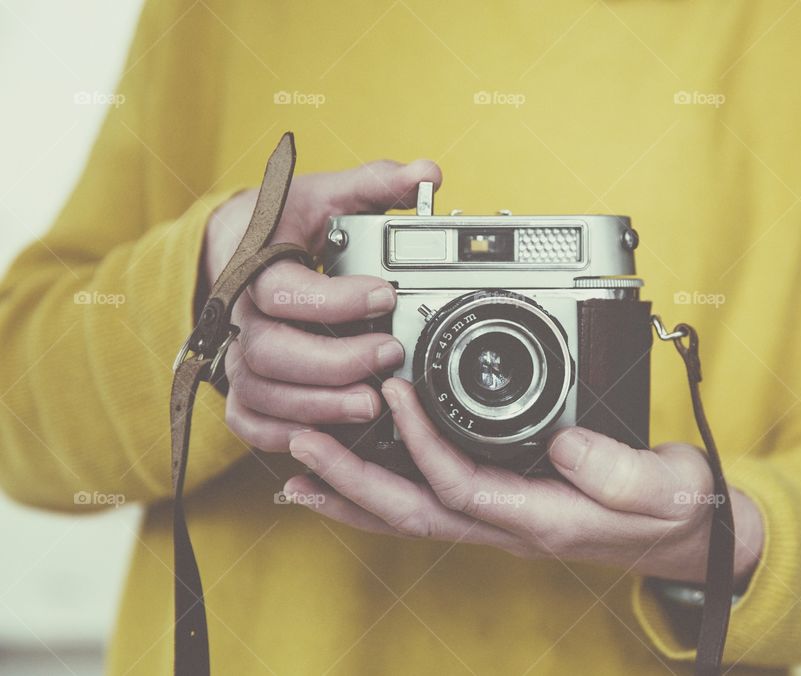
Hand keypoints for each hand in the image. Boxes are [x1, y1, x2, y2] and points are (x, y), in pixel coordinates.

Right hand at [203, 160, 441, 451]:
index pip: (281, 289)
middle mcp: (241, 315)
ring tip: (371, 404)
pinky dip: (281, 434)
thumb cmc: (284, 222)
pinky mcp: (241, 386)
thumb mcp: (324, 194)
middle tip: (388, 355)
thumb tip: (428, 173)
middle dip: (333, 362)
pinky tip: (326, 431)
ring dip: (316, 405)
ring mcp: (237, 354)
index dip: (333, 299)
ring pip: (260, 393)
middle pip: (268, 352)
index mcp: (256, 265)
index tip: (386, 293)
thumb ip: (374, 184)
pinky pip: (246, 421)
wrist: (236, 246)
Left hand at [284, 378, 763, 585]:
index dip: (420, 443)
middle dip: (350, 482)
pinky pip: (428, 503)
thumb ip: (615, 470)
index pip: (461, 486)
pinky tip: (353, 480)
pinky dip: (381, 493)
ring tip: (300, 471)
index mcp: (541, 518)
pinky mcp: (502, 503)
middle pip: (411, 511)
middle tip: (300, 447)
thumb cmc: (674, 510)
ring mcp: (500, 518)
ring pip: (409, 513)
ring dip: (351, 493)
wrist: (688, 532)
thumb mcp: (663, 489)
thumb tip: (562, 441)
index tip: (393, 393)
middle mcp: (508, 525)